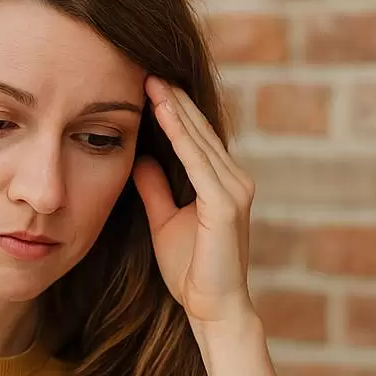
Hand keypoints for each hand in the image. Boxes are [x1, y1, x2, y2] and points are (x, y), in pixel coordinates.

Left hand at [133, 76, 255, 327]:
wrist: (212, 308)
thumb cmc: (192, 272)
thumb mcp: (166, 221)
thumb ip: (157, 189)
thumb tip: (140, 158)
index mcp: (223, 184)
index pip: (195, 137)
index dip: (173, 109)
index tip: (146, 82)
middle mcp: (235, 181)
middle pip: (199, 131)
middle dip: (173, 99)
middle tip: (146, 66)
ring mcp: (235, 191)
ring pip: (199, 139)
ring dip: (175, 108)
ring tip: (151, 80)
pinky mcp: (226, 204)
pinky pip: (198, 161)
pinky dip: (180, 135)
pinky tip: (162, 112)